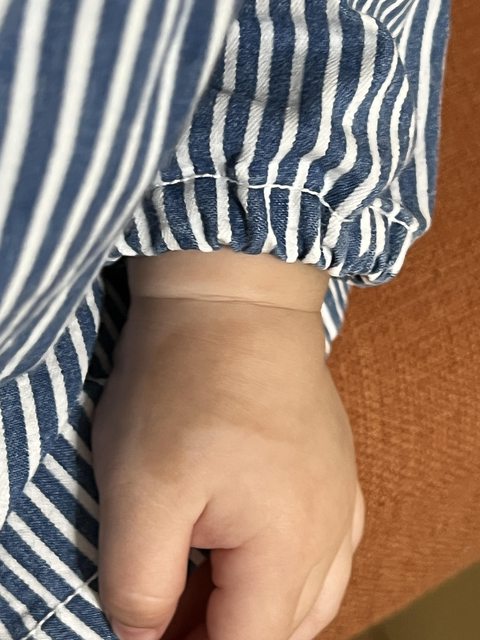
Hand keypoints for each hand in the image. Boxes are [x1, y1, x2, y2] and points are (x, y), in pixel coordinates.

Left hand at [91, 251, 364, 639]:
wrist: (235, 299)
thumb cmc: (187, 384)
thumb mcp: (140, 490)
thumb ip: (140, 584)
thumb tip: (142, 633)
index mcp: (287, 546)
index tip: (148, 635)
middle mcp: (331, 530)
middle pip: (282, 626)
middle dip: (221, 632)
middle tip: (165, 614)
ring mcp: (340, 495)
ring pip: (310, 593)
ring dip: (256, 608)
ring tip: (203, 591)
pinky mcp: (334, 468)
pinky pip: (326, 549)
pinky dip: (286, 571)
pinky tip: (255, 551)